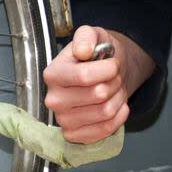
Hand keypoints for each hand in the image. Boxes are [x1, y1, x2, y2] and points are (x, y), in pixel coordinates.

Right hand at [42, 25, 154, 143]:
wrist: (103, 76)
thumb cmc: (96, 57)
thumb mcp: (93, 35)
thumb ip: (86, 36)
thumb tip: (83, 50)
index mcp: (53, 74)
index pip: (84, 76)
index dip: (108, 69)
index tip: (113, 64)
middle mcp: (53, 100)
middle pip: (98, 94)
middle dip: (115, 82)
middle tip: (114, 77)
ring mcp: (63, 120)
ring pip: (105, 112)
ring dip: (118, 98)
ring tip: (114, 89)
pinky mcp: (75, 135)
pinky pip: (106, 129)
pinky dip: (119, 116)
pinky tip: (117, 104)